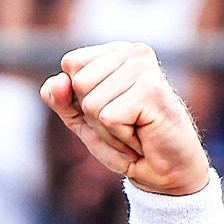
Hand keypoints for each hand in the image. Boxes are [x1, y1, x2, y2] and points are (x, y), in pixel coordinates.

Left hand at [40, 41, 209, 195]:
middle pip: (79, 83)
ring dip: (106, 129)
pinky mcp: (151, 91)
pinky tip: (141, 135)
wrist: (164, 171)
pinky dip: (119, 136)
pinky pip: (108, 118)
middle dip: (92, 115)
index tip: (106, 110)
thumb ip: (60, 98)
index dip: (78, 98)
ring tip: (132, 129)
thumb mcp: (80, 119)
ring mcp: (145, 69)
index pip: (70, 64)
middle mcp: (133, 52)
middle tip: (122, 123)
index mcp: (116, 52)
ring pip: (91, 103)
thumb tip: (59, 81)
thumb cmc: (124, 142)